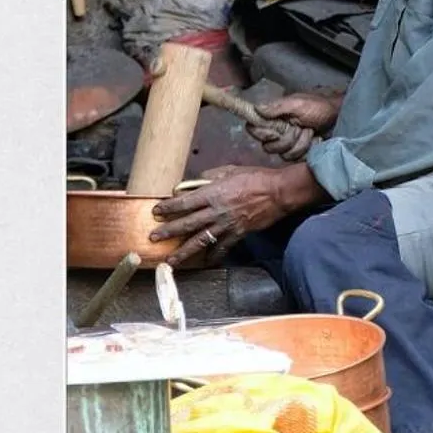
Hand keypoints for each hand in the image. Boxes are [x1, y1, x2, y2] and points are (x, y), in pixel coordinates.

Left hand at [149, 164, 316, 266]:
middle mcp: (216, 211)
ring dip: (184, 252)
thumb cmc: (256, 178)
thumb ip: (211, 175)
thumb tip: (196, 181)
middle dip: (168, 232)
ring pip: (200, 240)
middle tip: (153, 238)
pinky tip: (205, 262)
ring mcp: (227, 225)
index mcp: (213, 193)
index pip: (184, 202)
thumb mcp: (231, 170)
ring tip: (171, 261)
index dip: (169, 207)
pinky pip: (222, 248)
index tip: (156, 212)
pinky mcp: (238, 233)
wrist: (278, 192)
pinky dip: (213, 256)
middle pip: (187, 223)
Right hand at [245, 91, 341, 162]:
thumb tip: (256, 108)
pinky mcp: (300, 153)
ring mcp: (289, 144)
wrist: (341, 117)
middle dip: (289, 139)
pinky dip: (309, 150)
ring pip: (285, 155)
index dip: (264, 134)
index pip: (254, 130)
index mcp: (273, 119)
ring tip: (312, 131)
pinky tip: (316, 141)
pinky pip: (297, 160)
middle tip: (302, 127)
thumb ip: (277, 107)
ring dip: (302, 143)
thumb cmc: (320, 107)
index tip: (276, 131)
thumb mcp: (298, 104)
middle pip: (269, 147)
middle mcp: (278, 132)